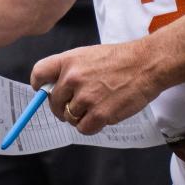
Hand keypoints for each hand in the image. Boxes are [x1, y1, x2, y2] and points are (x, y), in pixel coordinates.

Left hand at [31, 40, 159, 135]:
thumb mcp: (89, 55)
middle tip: (75, 106)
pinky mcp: (99, 113)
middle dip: (61, 107)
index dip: (39, 86)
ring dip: (80, 117)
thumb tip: (55, 87)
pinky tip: (101, 117)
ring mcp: (86, 97)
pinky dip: (90, 126)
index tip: (42, 92)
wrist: (146, 65)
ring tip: (95, 107)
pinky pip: (83, 128)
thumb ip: (70, 69)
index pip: (39, 74)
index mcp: (69, 60)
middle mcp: (73, 78)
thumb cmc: (121, 59)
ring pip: (69, 117)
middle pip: (53, 102)